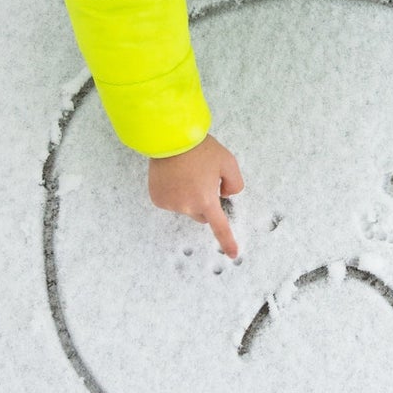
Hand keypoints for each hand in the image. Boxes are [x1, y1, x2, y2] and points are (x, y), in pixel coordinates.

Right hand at [148, 135, 244, 257]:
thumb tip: (224, 194)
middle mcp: (187, 207)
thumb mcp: (228, 162)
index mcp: (206, 200)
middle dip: (205, 202)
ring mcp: (170, 204)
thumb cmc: (201, 149)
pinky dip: (173, 192)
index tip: (234, 254)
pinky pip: (171, 201)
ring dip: (188, 196)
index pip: (219, 227)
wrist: (170, 138)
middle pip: (202, 214)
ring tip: (186, 172)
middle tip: (202, 179)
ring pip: (185, 207)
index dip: (227, 241)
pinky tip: (173, 175)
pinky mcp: (157, 199)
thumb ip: (234, 183)